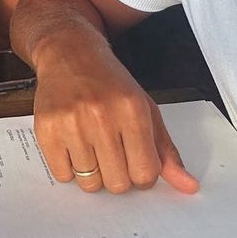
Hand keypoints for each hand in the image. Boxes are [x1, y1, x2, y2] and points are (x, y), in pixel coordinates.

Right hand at [33, 48, 199, 195]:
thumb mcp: (144, 107)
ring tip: (90, 141)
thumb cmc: (109, 81)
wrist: (69, 51)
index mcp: (132, 110)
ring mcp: (71, 123)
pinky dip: (69, 167)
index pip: (146, 174)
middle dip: (117, 173)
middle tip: (110, 148)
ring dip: (92, 170)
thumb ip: (166, 149)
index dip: (141, 171)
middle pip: (118, 183)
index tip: (134, 157)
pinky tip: (72, 142)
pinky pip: (63, 176)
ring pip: (90, 184)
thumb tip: (188, 186)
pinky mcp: (47, 129)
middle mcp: (102, 116)